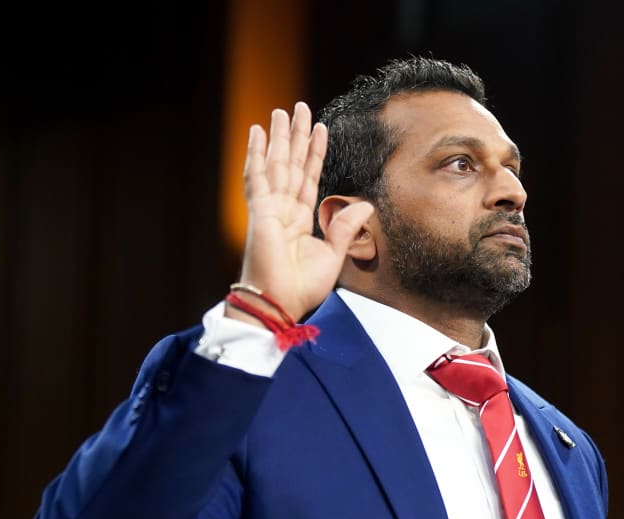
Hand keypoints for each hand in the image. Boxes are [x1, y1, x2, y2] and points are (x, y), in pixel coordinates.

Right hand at [232, 102, 373, 322]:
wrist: (280, 304)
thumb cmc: (301, 288)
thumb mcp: (333, 255)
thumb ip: (345, 228)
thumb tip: (367, 206)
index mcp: (299, 220)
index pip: (309, 177)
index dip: (315, 153)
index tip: (320, 129)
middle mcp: (282, 210)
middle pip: (291, 164)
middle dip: (296, 136)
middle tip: (299, 108)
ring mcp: (269, 209)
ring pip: (276, 164)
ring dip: (280, 137)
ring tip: (281, 111)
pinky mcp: (259, 211)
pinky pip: (257, 176)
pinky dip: (257, 154)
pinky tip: (258, 132)